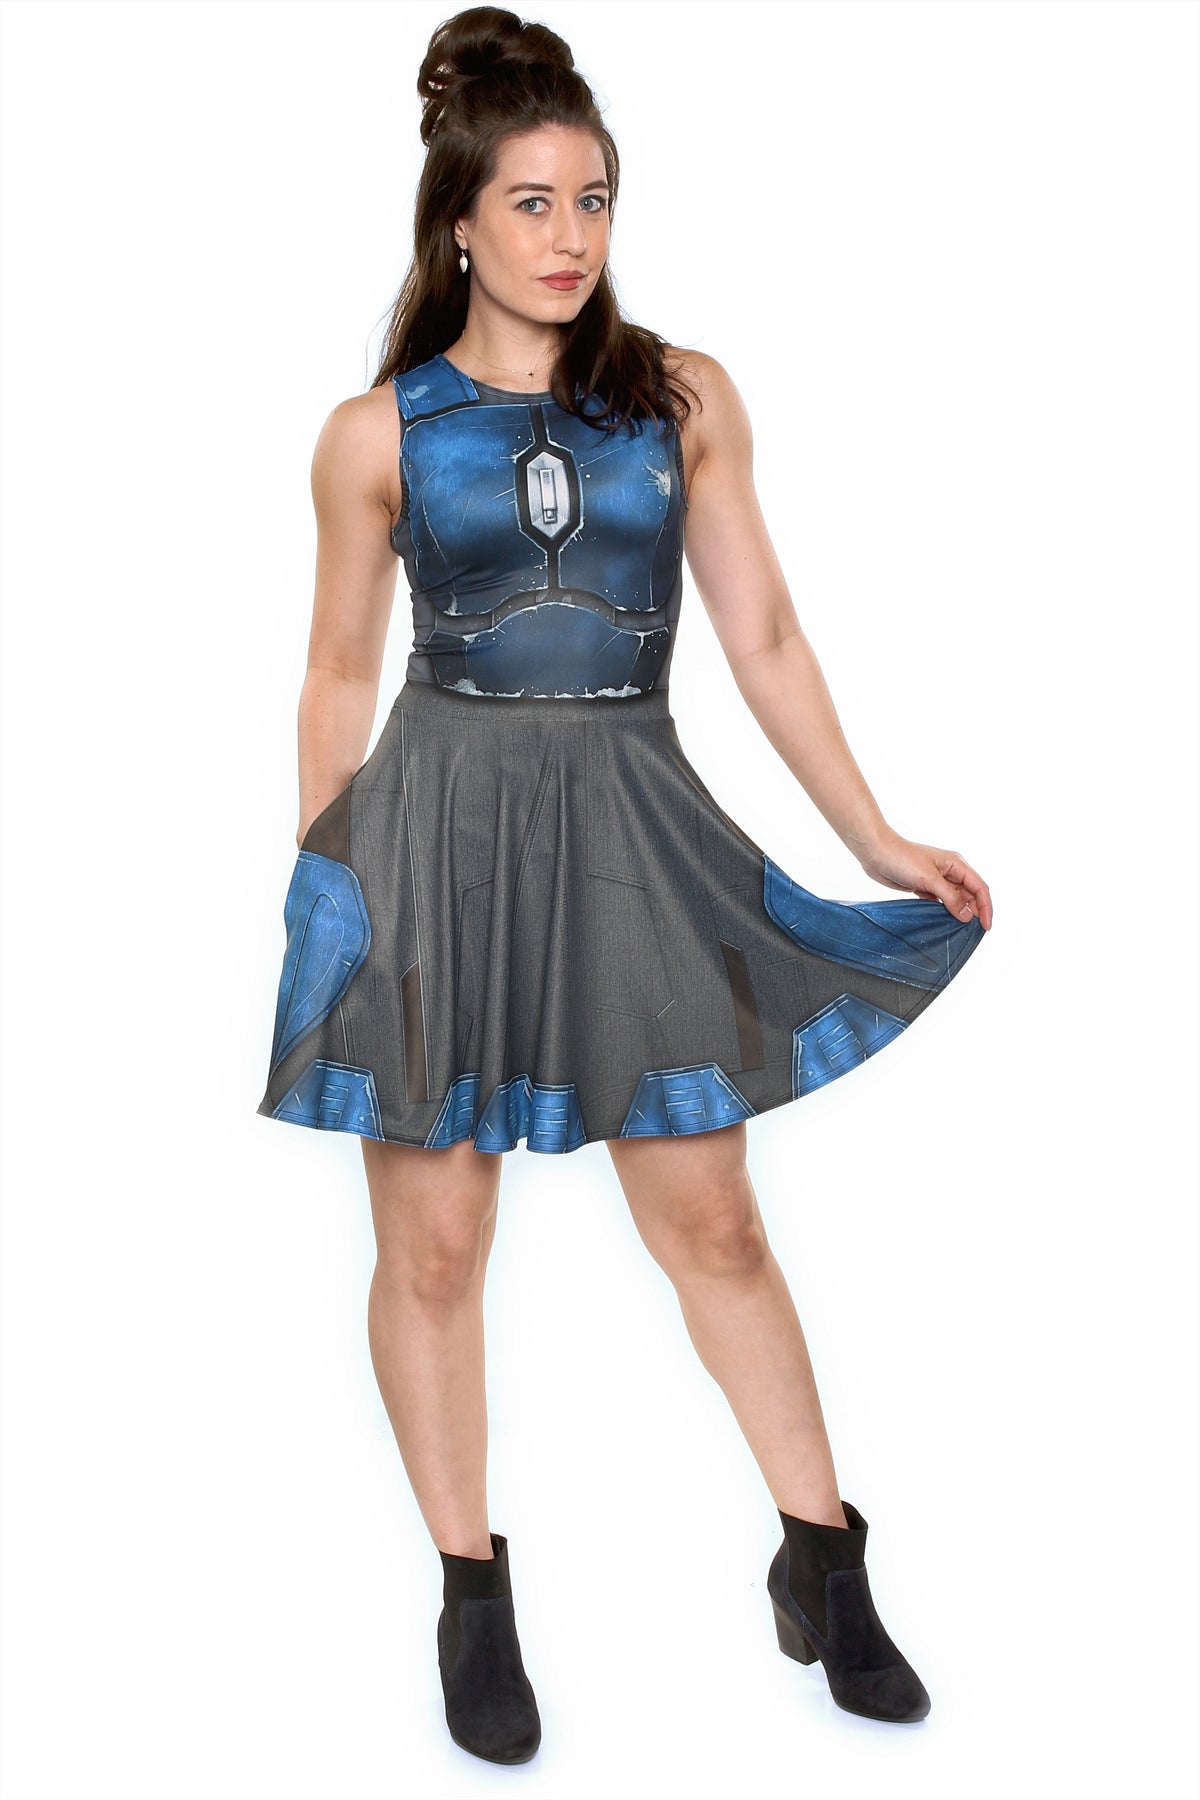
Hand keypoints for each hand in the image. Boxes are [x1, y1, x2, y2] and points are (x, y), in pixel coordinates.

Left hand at [855, 828, 992, 929]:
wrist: (876, 853)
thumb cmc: (902, 858)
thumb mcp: (929, 879)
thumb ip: (950, 898)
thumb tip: (967, 915)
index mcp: (956, 864)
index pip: (979, 887)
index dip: (986, 907)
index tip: (986, 926)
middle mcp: (950, 871)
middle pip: (970, 894)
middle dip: (975, 911)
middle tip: (975, 932)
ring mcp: (937, 880)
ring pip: (956, 899)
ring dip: (960, 913)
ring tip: (962, 930)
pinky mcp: (925, 887)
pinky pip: (941, 902)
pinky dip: (945, 912)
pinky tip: (945, 923)